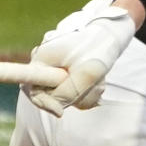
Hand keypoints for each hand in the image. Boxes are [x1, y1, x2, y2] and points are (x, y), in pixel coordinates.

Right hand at [23, 0, 135, 116]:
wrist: (113, 32)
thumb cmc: (99, 47)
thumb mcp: (87, 72)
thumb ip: (69, 92)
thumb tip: (58, 108)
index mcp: (42, 59)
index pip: (32, 90)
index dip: (44, 103)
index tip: (60, 112)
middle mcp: (45, 65)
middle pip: (51, 95)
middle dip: (75, 94)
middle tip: (94, 83)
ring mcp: (56, 70)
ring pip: (66, 95)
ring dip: (86, 91)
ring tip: (100, 77)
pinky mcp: (68, 75)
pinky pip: (75, 92)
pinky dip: (88, 89)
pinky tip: (100, 79)